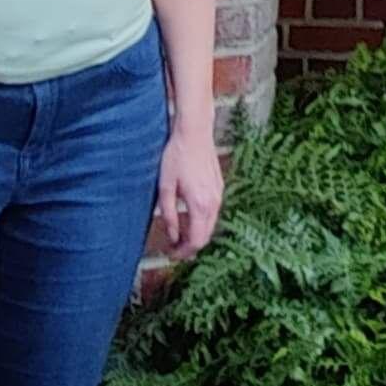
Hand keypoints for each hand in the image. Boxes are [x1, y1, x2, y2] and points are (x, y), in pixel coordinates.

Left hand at [151, 119, 225, 260]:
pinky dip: (201, 221)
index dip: (183, 252)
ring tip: (178, 234)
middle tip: (172, 248)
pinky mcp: (219, 186)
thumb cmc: (177, 156)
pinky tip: (188, 216)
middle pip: (206, 236)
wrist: (195, 131)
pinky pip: (213, 212)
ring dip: (196, 233)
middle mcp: (214, 202)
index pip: (196, 241)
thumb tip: (172, 236)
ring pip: (210, 224)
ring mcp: (219, 194)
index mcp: (201, 205)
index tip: (170, 254)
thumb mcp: (165, 187)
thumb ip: (169, 215)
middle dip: (190, 246)